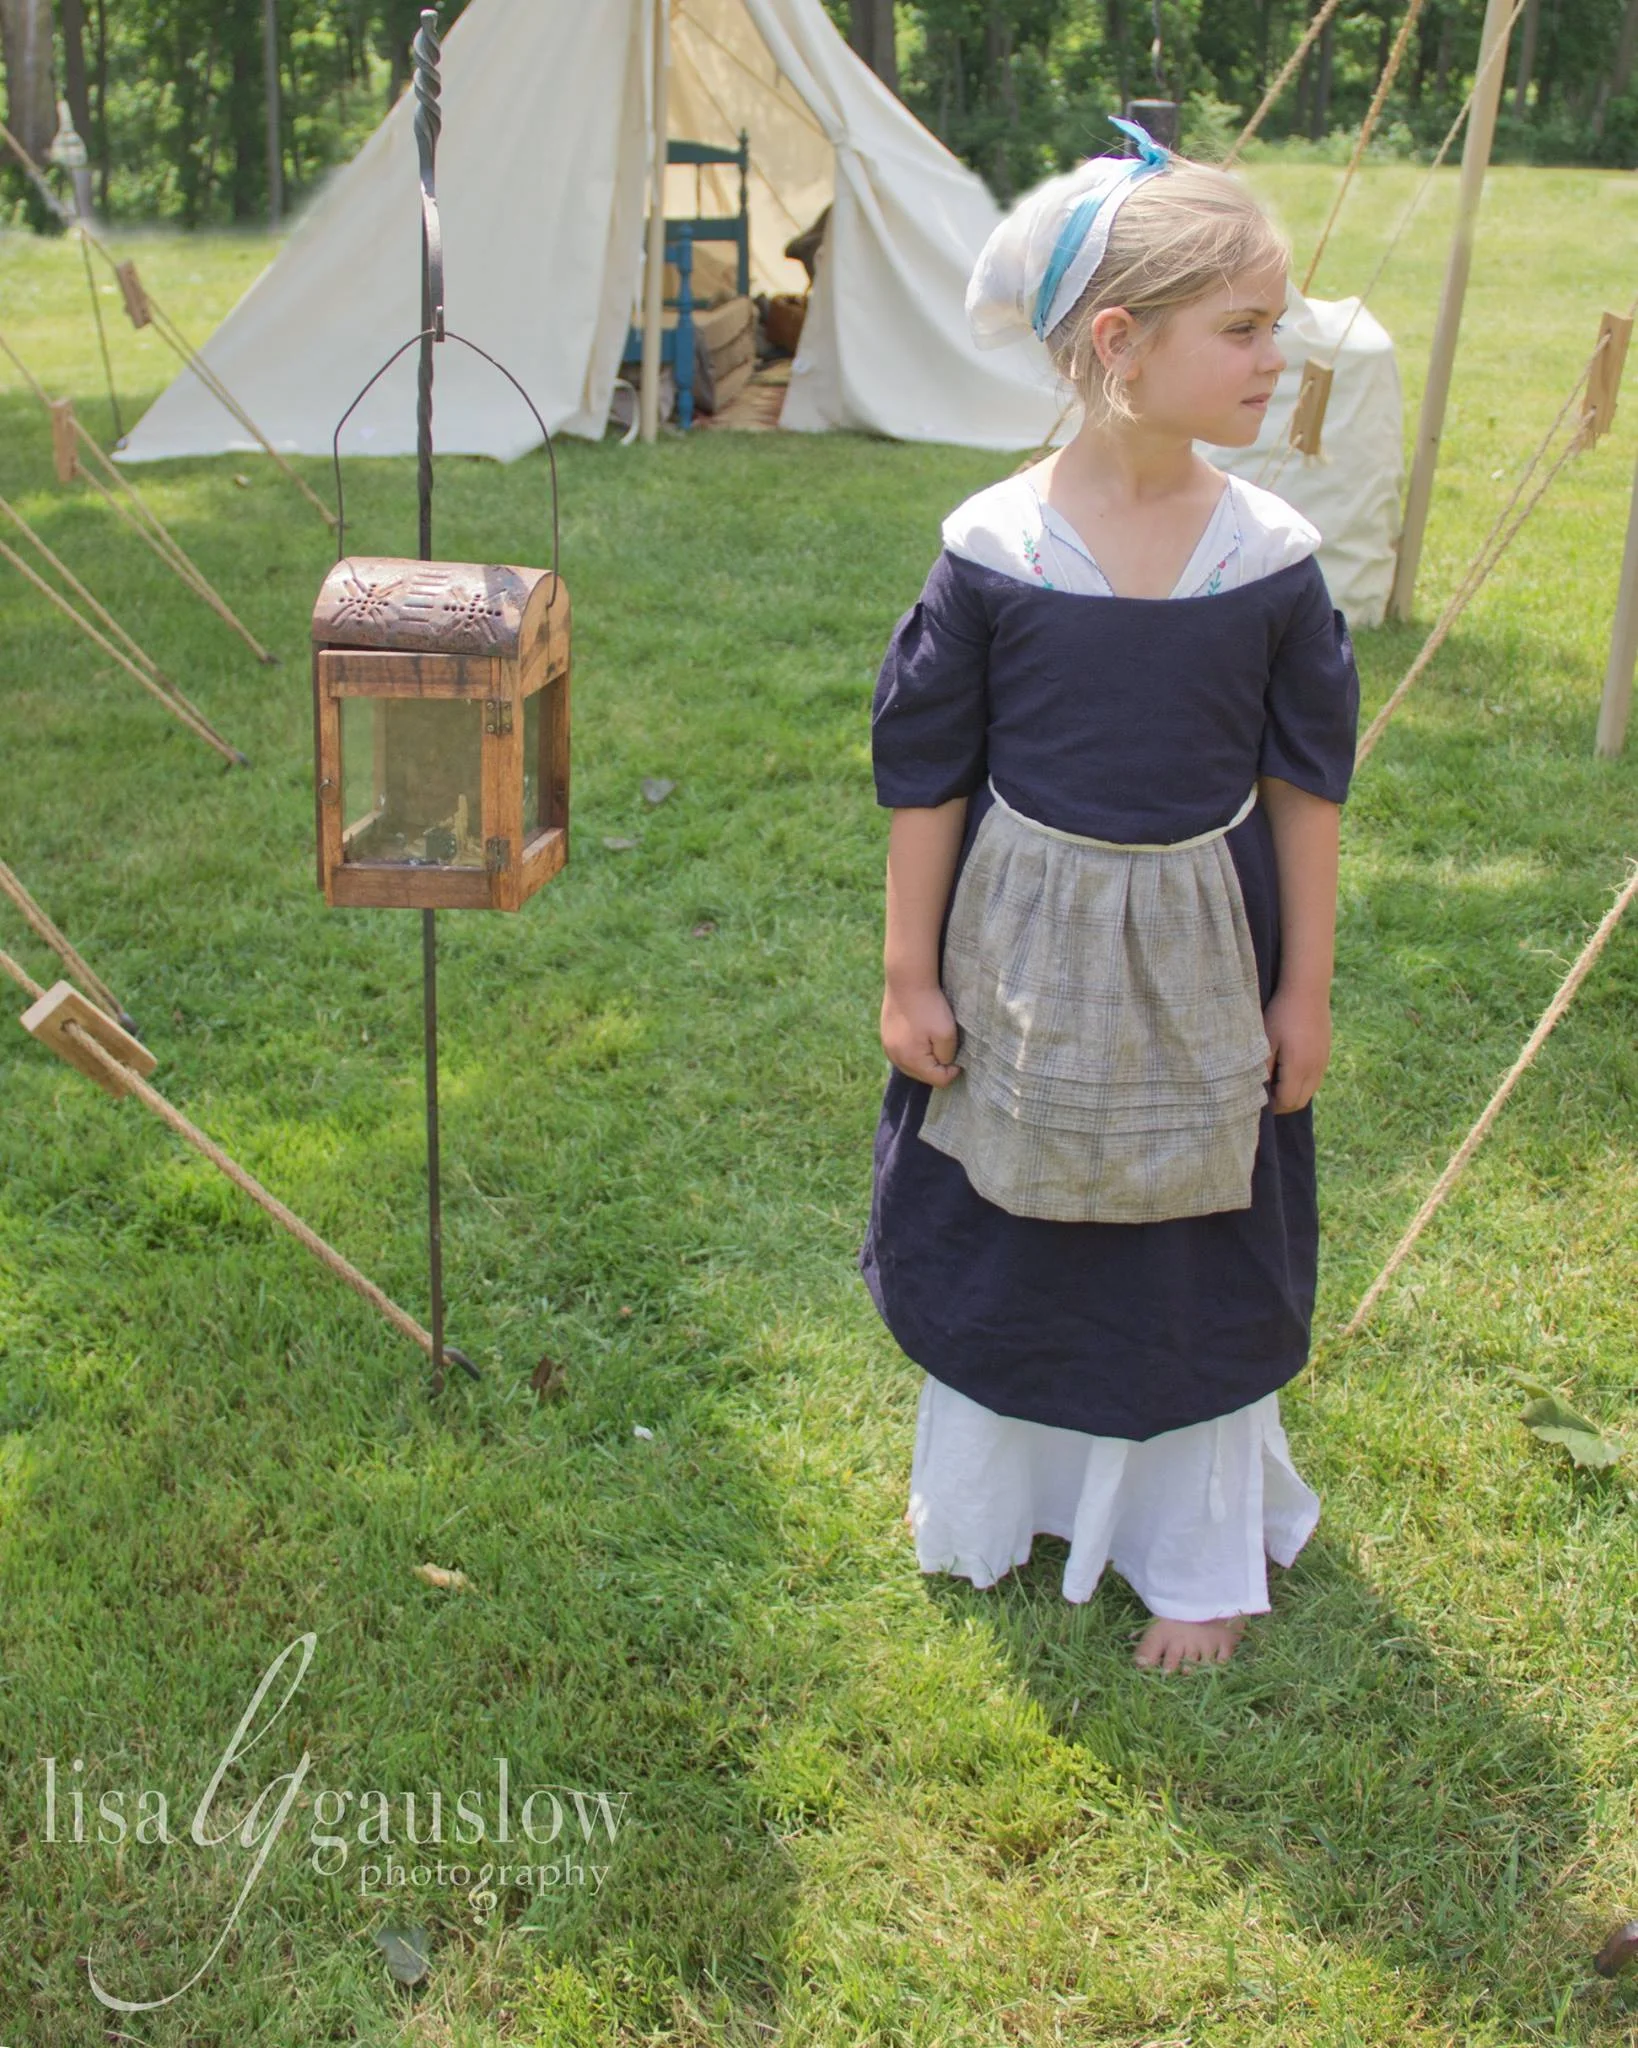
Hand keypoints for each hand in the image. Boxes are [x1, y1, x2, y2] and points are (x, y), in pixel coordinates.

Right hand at [882, 981, 961, 1087]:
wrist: (907, 980)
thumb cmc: (929, 1007)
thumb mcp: (947, 1034)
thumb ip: (947, 1056)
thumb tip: (944, 1065)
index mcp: (912, 1061)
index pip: (939, 1081)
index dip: (953, 1071)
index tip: (959, 1055)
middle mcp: (896, 1059)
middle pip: (924, 1076)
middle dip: (937, 1065)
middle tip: (947, 1045)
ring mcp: (888, 1048)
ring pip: (913, 1065)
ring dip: (925, 1058)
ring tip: (932, 1038)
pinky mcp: (885, 1037)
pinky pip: (903, 1053)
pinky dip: (914, 1049)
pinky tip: (920, 1032)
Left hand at [1262, 984, 1330, 1112]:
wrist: (1308, 991)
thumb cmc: (1281, 1013)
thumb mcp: (1265, 1041)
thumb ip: (1263, 1067)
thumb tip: (1259, 1089)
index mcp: (1299, 1067)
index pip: (1287, 1101)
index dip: (1271, 1106)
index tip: (1257, 1100)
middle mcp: (1315, 1069)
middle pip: (1299, 1102)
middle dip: (1282, 1105)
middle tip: (1265, 1096)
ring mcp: (1323, 1063)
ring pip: (1309, 1092)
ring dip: (1293, 1094)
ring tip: (1275, 1084)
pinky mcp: (1325, 1055)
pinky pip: (1315, 1080)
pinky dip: (1302, 1084)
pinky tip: (1288, 1071)